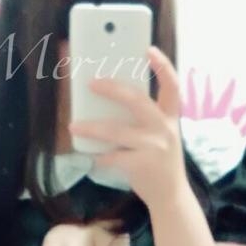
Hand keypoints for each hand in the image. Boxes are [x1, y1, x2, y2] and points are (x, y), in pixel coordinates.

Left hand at [67, 45, 187, 210]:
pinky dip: (99, 157)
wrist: (171, 196)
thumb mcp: (161, 136)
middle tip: (91, 83)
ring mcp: (154, 147)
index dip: (162, 66)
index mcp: (171, 117)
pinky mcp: (142, 165)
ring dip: (92, 128)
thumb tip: (110, 102)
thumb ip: (145, 120)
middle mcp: (165, 129)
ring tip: (73, 126)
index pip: (172, 86)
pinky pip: (113, 156)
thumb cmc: (160, 162)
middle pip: (137, 100)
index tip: (149, 49)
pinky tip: (91, 157)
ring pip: (116, 131)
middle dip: (112, 89)